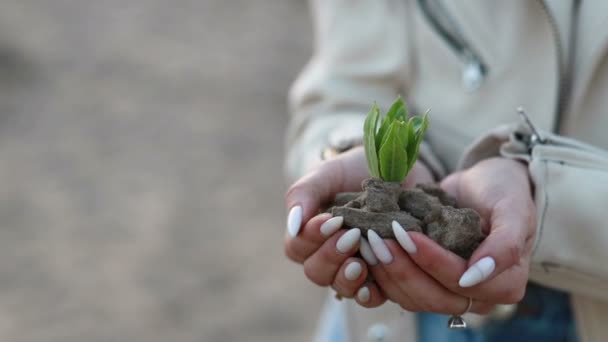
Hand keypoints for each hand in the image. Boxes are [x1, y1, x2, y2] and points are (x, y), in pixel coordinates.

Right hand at [283, 146, 433, 305]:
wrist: (396, 167)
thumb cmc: (353, 170)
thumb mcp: (326, 174)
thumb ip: (303, 195)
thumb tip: (292, 225)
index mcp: (310, 233)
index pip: (297, 247)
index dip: (310, 238)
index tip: (330, 220)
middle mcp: (329, 256)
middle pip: (316, 272)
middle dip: (330, 256)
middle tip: (351, 235)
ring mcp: (355, 268)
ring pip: (340, 287)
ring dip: (347, 277)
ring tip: (360, 263)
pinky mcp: (383, 276)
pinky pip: (370, 297)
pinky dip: (368, 295)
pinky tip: (371, 286)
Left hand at [364, 157, 534, 313]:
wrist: (484, 182)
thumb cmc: (504, 190)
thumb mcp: (513, 207)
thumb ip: (505, 244)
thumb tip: (473, 277)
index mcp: (505, 284)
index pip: (461, 283)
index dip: (433, 262)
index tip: (407, 235)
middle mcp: (476, 295)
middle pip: (434, 298)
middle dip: (402, 270)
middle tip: (377, 240)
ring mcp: (448, 290)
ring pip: (412, 298)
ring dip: (387, 272)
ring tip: (369, 241)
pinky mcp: (425, 280)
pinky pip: (400, 288)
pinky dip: (381, 272)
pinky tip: (366, 247)